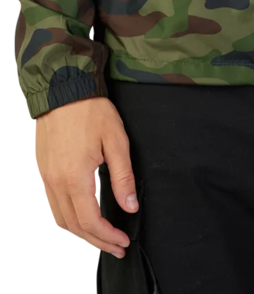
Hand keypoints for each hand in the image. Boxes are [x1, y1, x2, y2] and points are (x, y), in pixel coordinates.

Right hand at [35, 96, 138, 260]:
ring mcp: (45, 178)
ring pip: (60, 220)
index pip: (90, 221)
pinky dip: (67, 219)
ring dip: (80, 234)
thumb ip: (123, 176)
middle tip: (116, 247)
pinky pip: (52, 206)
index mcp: (75, 177)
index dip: (107, 237)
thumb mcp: (115, 140)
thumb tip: (130, 206)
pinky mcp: (42, 171)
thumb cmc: (91, 111)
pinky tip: (80, 217)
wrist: (62, 88)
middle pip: (74, 227)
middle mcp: (55, 183)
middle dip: (96, 241)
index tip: (122, 241)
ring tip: (100, 237)